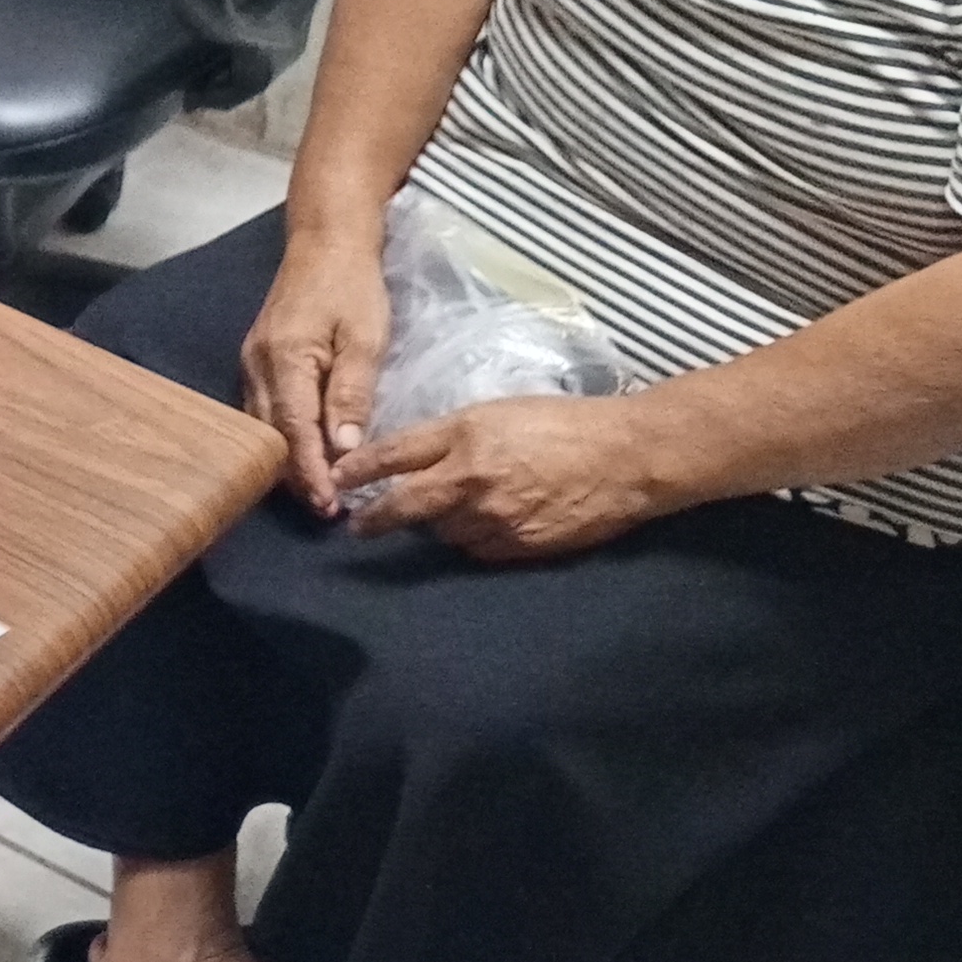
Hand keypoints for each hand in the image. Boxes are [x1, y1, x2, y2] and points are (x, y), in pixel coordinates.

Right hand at [242, 222, 393, 510]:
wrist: (325, 242)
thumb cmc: (352, 286)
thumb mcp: (366, 338)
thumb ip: (353, 392)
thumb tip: (345, 449)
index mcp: (284, 358)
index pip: (293, 430)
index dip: (310, 472)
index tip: (330, 506)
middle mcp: (257, 366)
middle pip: (271, 436)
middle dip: (297, 476)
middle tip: (330, 510)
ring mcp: (251, 364)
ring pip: (263, 428)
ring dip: (289, 462)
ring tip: (320, 492)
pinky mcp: (257, 363)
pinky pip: (264, 412)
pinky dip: (283, 439)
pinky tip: (305, 454)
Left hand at [329, 395, 675, 561]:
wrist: (626, 458)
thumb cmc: (565, 423)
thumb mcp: (499, 411)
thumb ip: (453, 436)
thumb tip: (412, 460)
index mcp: (465, 435)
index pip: (395, 455)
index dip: (359, 469)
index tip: (335, 478)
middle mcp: (471, 480)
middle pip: (404, 506)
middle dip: (374, 518)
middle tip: (356, 525)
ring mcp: (494, 519)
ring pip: (442, 531)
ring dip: (436, 524)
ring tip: (451, 511)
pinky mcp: (517, 548)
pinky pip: (476, 550)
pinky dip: (472, 539)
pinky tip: (487, 525)